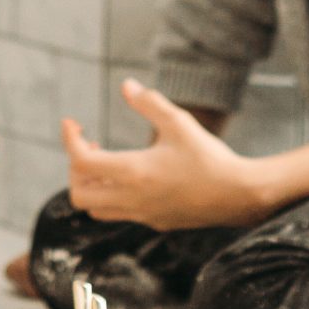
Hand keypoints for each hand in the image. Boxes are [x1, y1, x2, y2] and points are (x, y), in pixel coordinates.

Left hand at [63, 82, 272, 229]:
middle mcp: (132, 199)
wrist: (239, 196)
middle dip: (75, 167)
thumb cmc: (209, 156)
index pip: (81, 162)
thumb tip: (126, 86)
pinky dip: (110, 194)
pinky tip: (130, 174)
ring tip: (106, 157)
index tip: (71, 122)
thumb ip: (149, 103)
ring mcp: (142, 215)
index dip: (70, 140)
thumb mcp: (179, 122)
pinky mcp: (154, 222)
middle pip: (78, 194)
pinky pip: (118, 213)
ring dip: (91, 183)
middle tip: (90, 143)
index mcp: (133, 172)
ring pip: (96, 208)